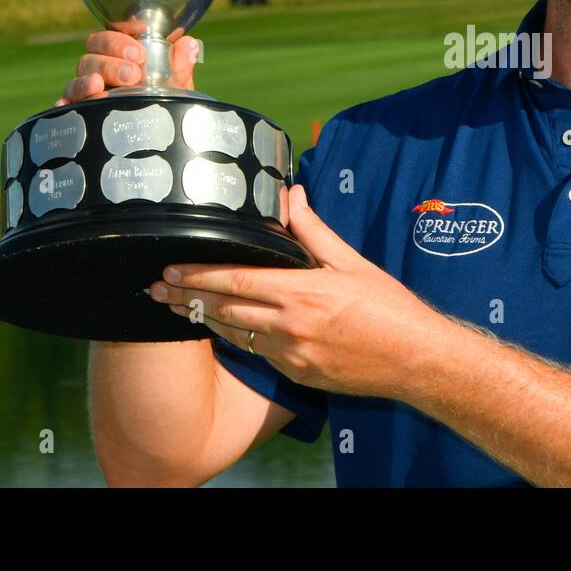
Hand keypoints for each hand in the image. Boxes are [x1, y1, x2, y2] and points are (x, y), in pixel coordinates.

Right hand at [55, 31, 198, 105]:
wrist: (158, 142)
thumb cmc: (164, 105)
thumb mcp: (176, 87)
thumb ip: (180, 66)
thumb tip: (189, 43)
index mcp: (118, 59)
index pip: (107, 39)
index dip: (118, 40)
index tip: (139, 51)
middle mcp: (98, 73)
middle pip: (90, 58)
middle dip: (110, 62)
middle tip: (133, 74)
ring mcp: (86, 95)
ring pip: (77, 80)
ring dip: (87, 81)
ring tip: (99, 85)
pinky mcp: (78, 115)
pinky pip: (65, 108)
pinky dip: (65, 104)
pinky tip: (66, 105)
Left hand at [147, 184, 449, 398]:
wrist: (414, 359)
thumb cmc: (389, 307)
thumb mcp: (352, 262)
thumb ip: (314, 231)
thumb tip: (292, 195)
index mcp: (302, 292)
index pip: (235, 281)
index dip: (198, 275)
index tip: (170, 268)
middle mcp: (290, 326)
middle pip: (224, 310)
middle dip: (186, 298)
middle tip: (156, 289)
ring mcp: (291, 355)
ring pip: (235, 334)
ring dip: (204, 320)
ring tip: (177, 308)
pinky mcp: (296, 375)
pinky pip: (259, 353)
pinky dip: (238, 338)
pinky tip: (224, 329)